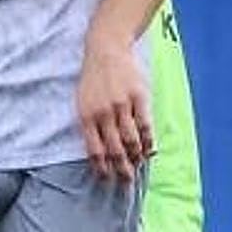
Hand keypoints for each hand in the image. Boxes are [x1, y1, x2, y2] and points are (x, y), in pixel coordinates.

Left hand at [76, 34, 152, 181]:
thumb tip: (98, 153)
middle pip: (114, 150)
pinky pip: (146, 126)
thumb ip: (90, 125)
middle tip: (126, 183)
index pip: (95, 150)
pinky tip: (149, 150)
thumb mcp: (83, 100)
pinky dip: (148, 141)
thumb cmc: (93, 78)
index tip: (106, 180)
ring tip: (138, 167)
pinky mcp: (139, 98)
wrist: (106, 49)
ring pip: (131, 141)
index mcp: (86, 115)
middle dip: (121, 170)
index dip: (101, 168)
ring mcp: (122, 105)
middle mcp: (104, 113)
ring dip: (136, 158)